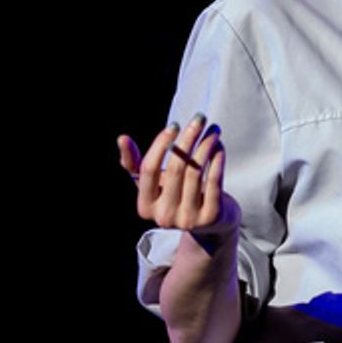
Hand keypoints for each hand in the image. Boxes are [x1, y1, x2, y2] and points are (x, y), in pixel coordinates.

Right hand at [118, 114, 239, 240]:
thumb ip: (136, 164)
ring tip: (213, 129)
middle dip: (188, 139)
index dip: (160, 145)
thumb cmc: (177, 196)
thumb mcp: (154, 184)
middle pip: (175, 168)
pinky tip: (219, 145)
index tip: (174, 125)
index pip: (148, 170)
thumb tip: (122, 138)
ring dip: (206, 145)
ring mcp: (188, 219)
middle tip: (200, 119)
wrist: (210, 223)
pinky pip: (214, 181)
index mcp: (144, 207)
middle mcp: (164, 216)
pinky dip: (217, 160)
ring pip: (196, 172)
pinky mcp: (212, 216)